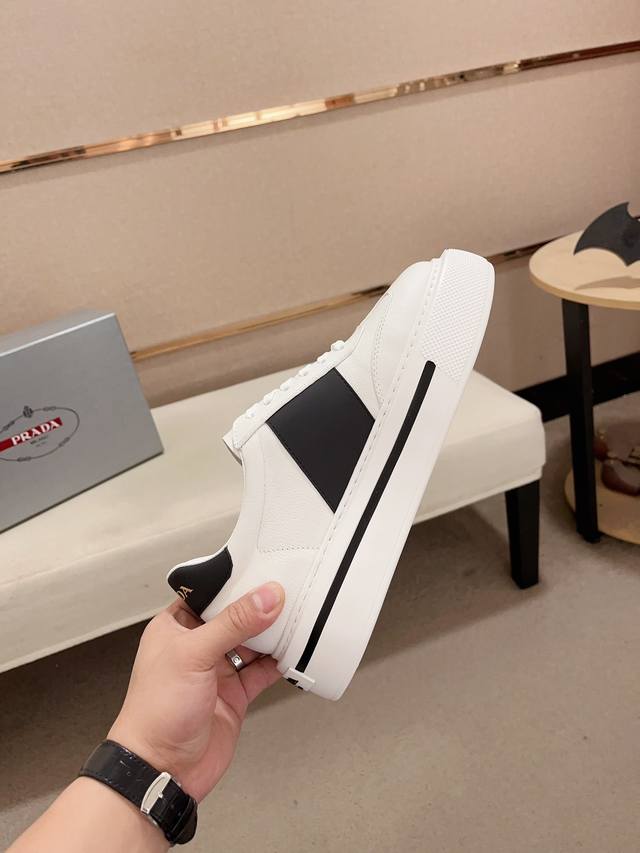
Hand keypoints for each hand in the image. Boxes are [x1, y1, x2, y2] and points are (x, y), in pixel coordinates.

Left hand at [108, 582, 283, 801]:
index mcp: (176, 627)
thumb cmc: (156, 711)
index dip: (236, 581)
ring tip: (299, 617)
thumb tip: (266, 597)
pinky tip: (294, 652)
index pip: (210, 594)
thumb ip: (233, 623)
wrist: (161, 770)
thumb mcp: (193, 655)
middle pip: (236, 617)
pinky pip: (262, 671)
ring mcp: (217, 671)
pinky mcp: (235, 695)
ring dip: (273, 634)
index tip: (265, 568)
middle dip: (261, 607)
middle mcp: (197, 646)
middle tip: (290, 590)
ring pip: (252, 643)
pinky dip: (280, 663)